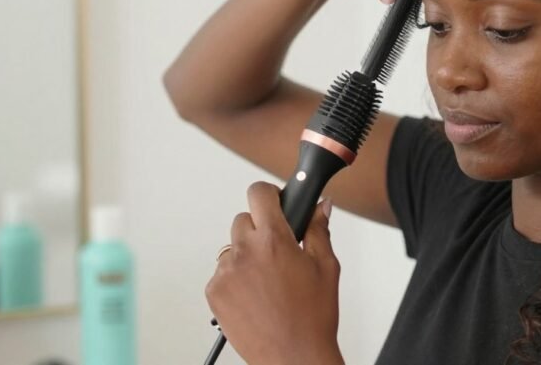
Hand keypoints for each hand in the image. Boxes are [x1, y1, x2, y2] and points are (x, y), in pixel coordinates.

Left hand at [206, 182, 343, 364]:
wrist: (293, 358)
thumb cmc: (313, 317)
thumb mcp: (326, 267)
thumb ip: (319, 229)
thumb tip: (320, 206)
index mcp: (274, 240)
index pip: (259, 193)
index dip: (269, 195)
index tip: (275, 202)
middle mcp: (245, 252)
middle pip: (244, 220)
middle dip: (260, 230)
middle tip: (278, 253)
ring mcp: (226, 272)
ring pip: (232, 247)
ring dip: (247, 255)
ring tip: (268, 282)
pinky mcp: (214, 291)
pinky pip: (223, 272)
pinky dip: (236, 278)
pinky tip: (256, 296)